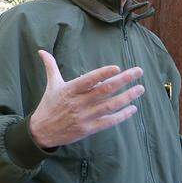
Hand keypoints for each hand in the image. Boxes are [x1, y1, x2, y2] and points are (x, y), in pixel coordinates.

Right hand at [27, 50, 144, 148]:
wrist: (42, 131)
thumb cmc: (49, 105)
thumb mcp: (51, 85)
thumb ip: (51, 66)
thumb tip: (41, 51)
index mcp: (70, 90)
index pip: (88, 80)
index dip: (102, 74)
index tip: (117, 68)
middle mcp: (78, 103)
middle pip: (104, 90)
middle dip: (123, 80)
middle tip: (138, 71)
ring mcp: (84, 116)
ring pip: (110, 105)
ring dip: (127, 97)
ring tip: (140, 89)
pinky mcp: (88, 129)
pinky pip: (108, 121)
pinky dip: (122, 116)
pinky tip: (133, 109)